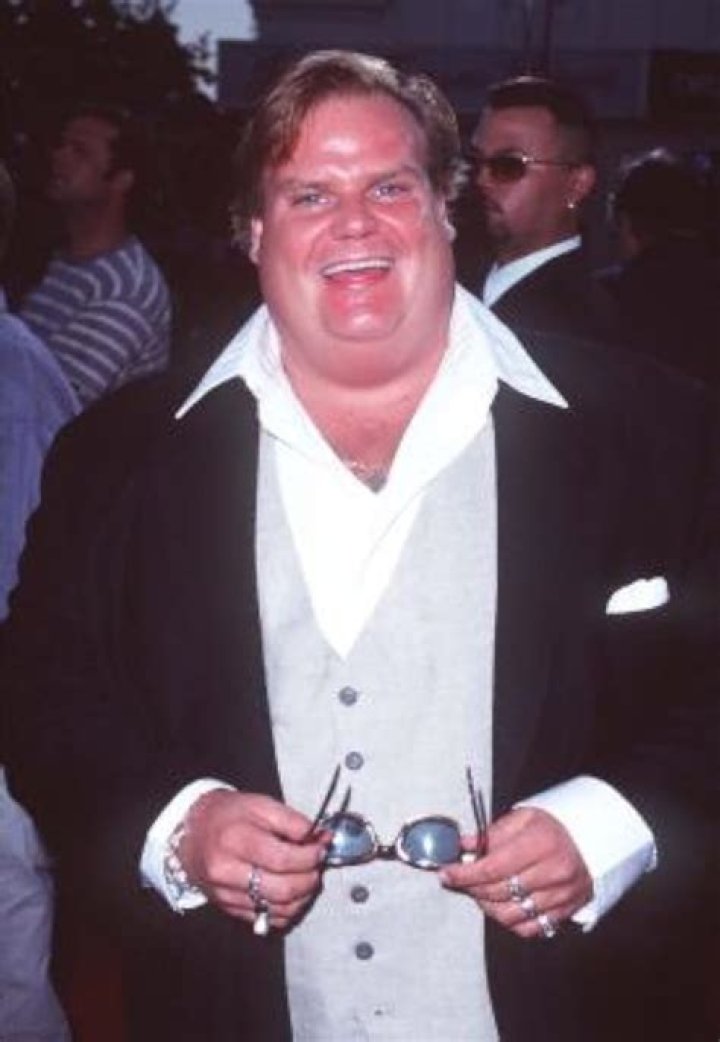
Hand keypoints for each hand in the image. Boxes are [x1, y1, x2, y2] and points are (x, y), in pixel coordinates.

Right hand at [178, 789, 327, 930]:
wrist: (192, 832)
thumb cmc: (228, 815)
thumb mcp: (259, 804)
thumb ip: (292, 821)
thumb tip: (319, 837)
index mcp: (234, 839)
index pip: (282, 859)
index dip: (310, 856)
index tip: (321, 848)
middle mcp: (226, 871)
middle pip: (282, 889)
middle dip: (310, 879)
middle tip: (317, 865)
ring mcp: (226, 894)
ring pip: (278, 909)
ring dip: (303, 896)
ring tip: (307, 877)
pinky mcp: (228, 908)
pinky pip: (267, 919)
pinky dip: (287, 909)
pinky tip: (292, 892)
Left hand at [440, 807, 591, 938]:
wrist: (593, 840)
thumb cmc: (554, 827)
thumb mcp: (522, 818)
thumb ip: (490, 835)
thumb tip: (461, 846)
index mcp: (541, 844)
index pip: (493, 867)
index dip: (464, 874)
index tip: (446, 873)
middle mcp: (554, 873)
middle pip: (499, 892)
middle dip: (471, 888)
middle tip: (458, 880)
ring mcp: (561, 896)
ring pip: (510, 915)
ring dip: (486, 906)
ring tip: (478, 892)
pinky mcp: (565, 912)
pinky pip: (529, 928)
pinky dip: (508, 921)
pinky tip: (500, 905)